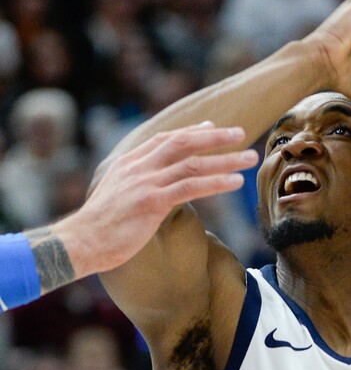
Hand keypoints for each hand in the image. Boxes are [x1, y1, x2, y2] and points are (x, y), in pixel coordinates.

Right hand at [58, 124, 258, 275]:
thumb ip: (134, 189)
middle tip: (240, 133)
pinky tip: (235, 182)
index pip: (164, 139)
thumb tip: (151, 197)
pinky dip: (216, 182)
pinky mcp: (153, 201)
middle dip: (214, 136)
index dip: (190, 132)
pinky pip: (191, 187)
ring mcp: (146, 182)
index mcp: (129, 164)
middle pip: (183, 142)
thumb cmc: (99, 229)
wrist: (82, 242)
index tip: (211, 127)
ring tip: (249, 158)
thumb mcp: (116, 200)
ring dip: (225, 159)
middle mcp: (139, 167)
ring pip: (193, 164)